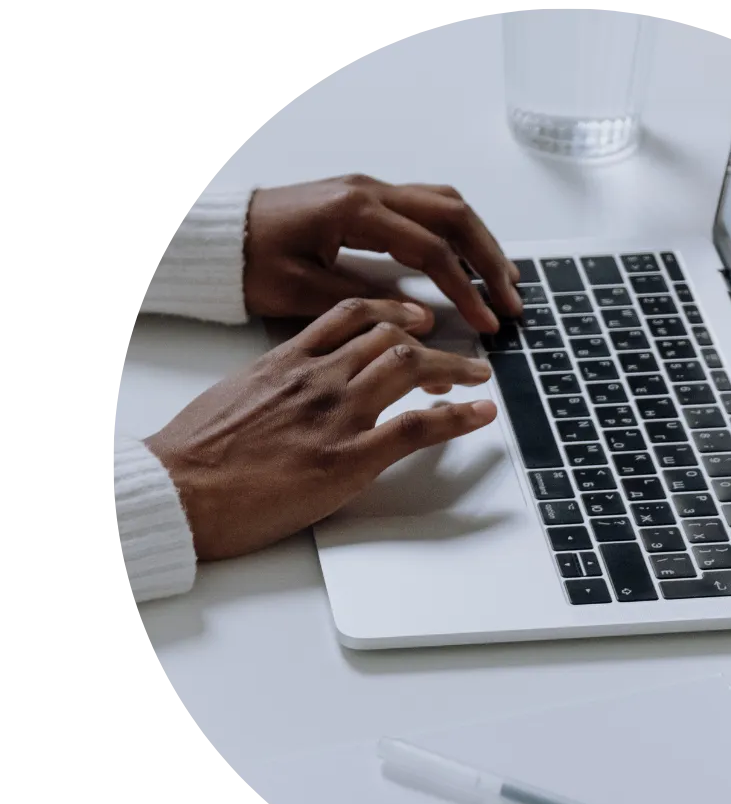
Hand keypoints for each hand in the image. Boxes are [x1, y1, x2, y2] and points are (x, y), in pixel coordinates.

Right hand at [144, 298, 496, 560]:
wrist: (177, 489)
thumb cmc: (194, 452)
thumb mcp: (234, 396)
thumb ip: (274, 383)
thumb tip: (293, 387)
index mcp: (287, 360)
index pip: (351, 316)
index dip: (392, 314)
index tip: (413, 320)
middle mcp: (318, 377)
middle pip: (391, 339)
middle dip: (433, 343)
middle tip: (459, 356)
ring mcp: (336, 414)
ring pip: (411, 369)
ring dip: (454, 370)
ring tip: (478, 376)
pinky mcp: (348, 458)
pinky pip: (417, 428)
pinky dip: (457, 417)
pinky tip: (480, 414)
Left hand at [243, 174, 523, 332]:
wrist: (220, 236)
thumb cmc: (251, 263)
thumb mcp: (302, 292)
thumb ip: (366, 302)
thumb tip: (422, 317)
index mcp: (356, 212)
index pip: (432, 249)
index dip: (465, 289)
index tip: (487, 323)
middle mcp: (370, 191)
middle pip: (453, 216)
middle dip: (489, 260)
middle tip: (511, 300)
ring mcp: (371, 189)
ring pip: (446, 204)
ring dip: (481, 240)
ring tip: (504, 279)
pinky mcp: (368, 198)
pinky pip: (429, 205)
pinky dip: (458, 231)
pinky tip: (470, 258)